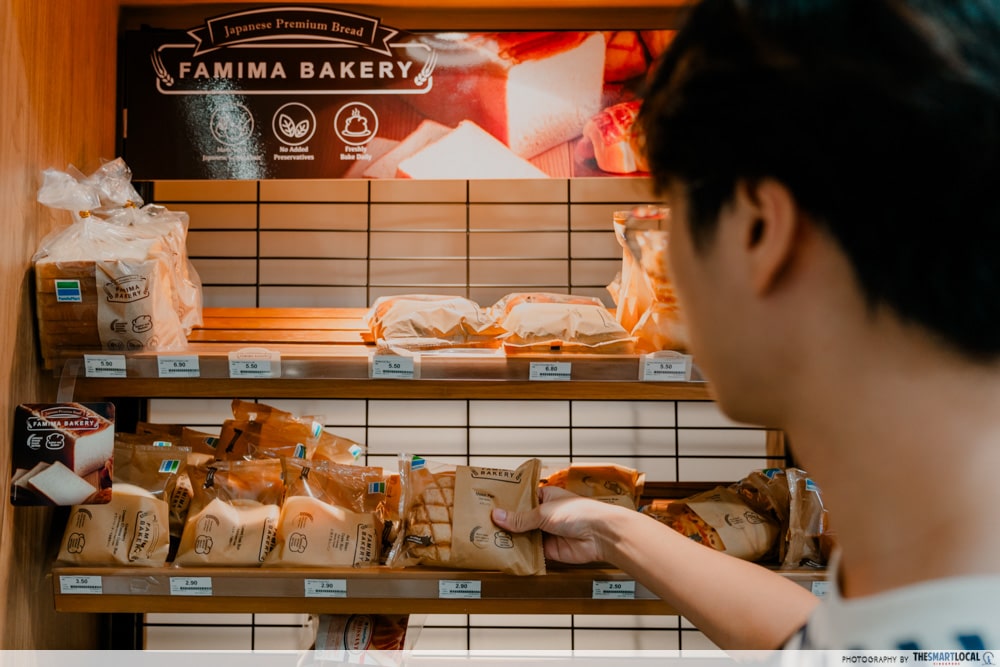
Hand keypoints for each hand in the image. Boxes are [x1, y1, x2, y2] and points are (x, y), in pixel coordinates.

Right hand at [491, 486, 631, 564]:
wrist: (600, 534)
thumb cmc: (578, 512)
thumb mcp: (544, 511)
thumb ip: (520, 517)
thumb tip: (497, 515)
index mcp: (545, 497)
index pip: (521, 498)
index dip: (506, 502)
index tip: (488, 504)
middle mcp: (544, 514)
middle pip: (520, 519)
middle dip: (505, 523)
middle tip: (482, 524)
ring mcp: (546, 532)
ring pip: (523, 536)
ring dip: (511, 539)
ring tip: (487, 539)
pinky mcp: (549, 550)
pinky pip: (530, 552)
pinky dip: (520, 553)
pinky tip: (504, 553)